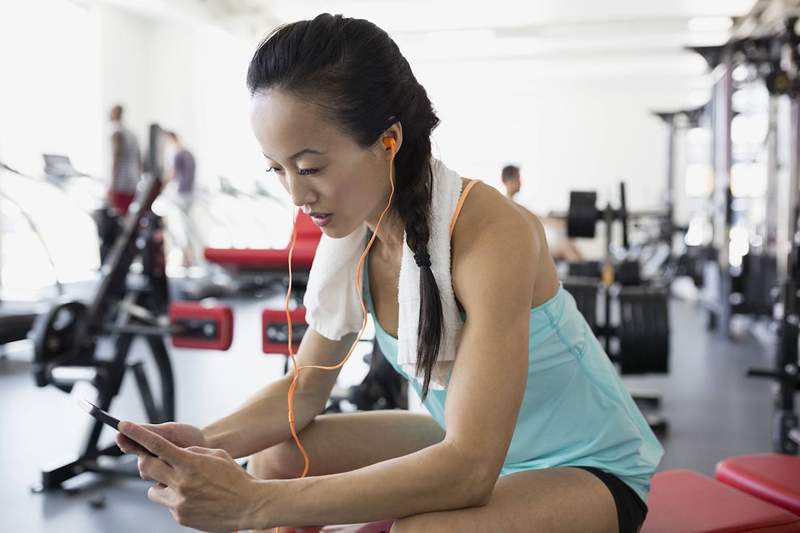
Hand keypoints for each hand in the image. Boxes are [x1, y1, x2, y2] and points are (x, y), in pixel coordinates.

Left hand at [117, 421, 264, 531]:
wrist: (249, 505)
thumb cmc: (235, 477)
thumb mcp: (215, 455)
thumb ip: (191, 452)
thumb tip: (174, 455)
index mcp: (190, 463)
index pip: (156, 445)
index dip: (137, 434)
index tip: (122, 425)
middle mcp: (180, 482)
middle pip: (147, 467)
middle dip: (146, 461)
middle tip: (154, 460)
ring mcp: (179, 502)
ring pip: (153, 489)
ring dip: (162, 483)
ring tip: (184, 484)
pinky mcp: (180, 517)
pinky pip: (168, 504)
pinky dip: (176, 499)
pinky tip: (196, 498)